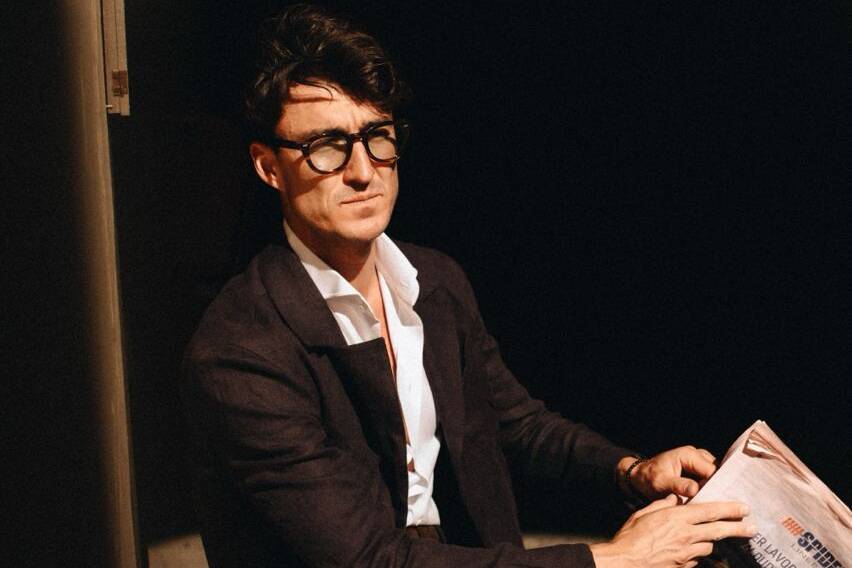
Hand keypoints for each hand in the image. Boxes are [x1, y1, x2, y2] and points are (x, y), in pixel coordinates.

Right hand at [590, 494, 756, 567]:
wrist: (625, 562)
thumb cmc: (630, 536)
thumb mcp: (643, 513)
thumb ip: (662, 504)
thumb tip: (675, 499)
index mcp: (677, 518)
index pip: (710, 511)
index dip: (729, 509)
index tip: (744, 508)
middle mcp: (686, 535)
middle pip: (719, 530)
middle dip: (738, 528)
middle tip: (752, 527)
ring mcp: (686, 554)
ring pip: (709, 546)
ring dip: (712, 541)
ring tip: (715, 538)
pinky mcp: (684, 567)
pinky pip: (697, 559)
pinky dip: (697, 554)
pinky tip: (692, 552)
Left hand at [620, 446, 716, 500]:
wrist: (642, 477)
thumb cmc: (650, 479)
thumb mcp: (661, 483)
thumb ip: (678, 485)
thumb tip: (695, 489)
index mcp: (688, 455)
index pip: (712, 471)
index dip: (717, 486)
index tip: (717, 501)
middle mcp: (696, 454)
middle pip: (718, 472)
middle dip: (718, 487)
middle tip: (718, 504)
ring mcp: (699, 461)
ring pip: (716, 476)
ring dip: (715, 488)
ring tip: (713, 503)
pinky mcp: (699, 469)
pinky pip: (711, 478)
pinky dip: (711, 488)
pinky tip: (709, 500)